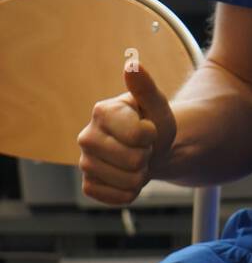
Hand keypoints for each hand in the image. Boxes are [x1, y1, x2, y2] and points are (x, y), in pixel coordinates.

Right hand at [77, 64, 175, 204]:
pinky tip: (127, 176)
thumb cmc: (152, 123)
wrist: (148, 150)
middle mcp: (86, 136)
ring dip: (141, 175)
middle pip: (134, 162)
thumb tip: (132, 65)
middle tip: (141, 147)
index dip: (152, 135)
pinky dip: (132, 191)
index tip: (148, 128)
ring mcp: (85, 163)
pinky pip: (121, 197)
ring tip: (135, 161)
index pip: (139, 135)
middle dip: (147, 156)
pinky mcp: (89, 185)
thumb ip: (146, 87)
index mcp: (102, 111)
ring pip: (129, 182)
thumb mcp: (157, 105)